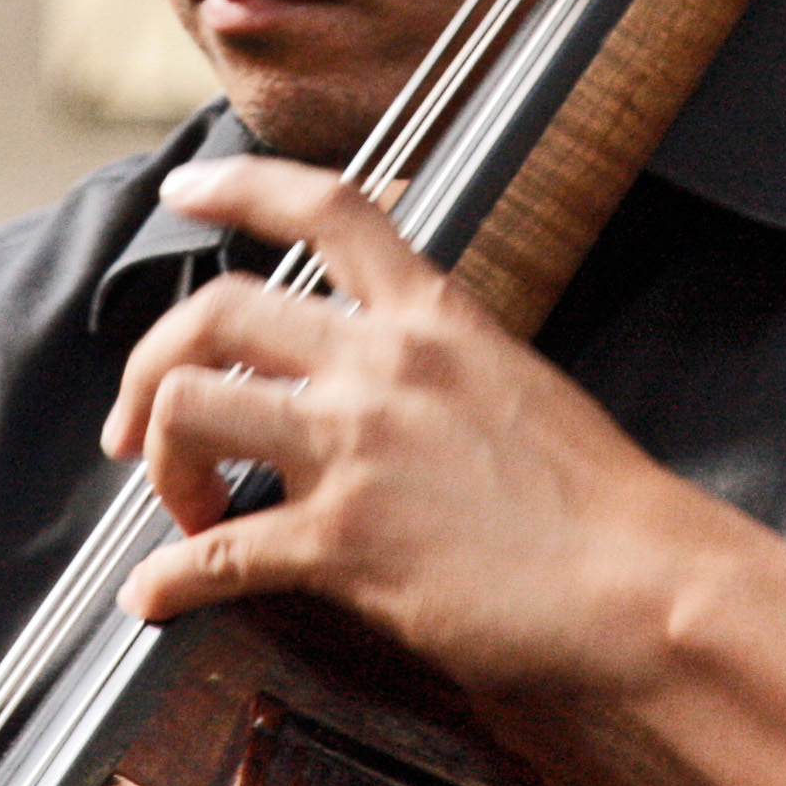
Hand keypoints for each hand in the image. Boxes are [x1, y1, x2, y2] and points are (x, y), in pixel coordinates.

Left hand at [104, 155, 744, 698]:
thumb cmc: (599, 504)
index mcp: (434, 317)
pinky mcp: (347, 542)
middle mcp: (384, 364)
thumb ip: (438, 369)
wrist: (646, 583)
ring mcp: (359, 449)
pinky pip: (217, 553)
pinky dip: (167, 581)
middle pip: (213, 313)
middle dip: (150, 368)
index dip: (238, 186)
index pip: (325, 207)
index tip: (184, 191)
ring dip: (159, 464)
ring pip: (190, 409)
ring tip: (182, 511)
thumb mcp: (518, 388)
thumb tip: (382, 389)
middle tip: (138, 426)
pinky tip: (155, 599)